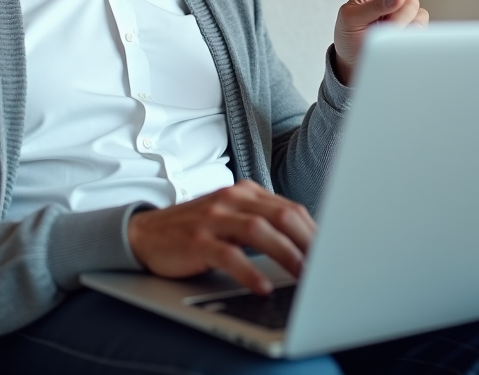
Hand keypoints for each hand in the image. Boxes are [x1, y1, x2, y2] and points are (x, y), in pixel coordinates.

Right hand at [127, 181, 315, 293]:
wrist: (146, 233)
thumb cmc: (197, 229)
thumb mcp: (232, 217)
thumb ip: (264, 223)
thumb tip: (306, 247)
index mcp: (246, 192)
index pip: (291, 209)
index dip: (315, 233)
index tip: (331, 255)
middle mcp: (232, 199)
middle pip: (282, 216)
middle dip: (308, 243)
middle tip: (325, 267)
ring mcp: (213, 218)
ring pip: (259, 231)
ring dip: (286, 255)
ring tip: (303, 276)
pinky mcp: (197, 240)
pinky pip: (229, 255)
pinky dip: (249, 272)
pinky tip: (263, 287)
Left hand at [332, 0, 459, 84]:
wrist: (356, 62)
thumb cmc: (349, 35)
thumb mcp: (351, 19)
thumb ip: (373, 5)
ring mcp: (408, 10)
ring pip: (414, 7)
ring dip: (397, 21)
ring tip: (380, 31)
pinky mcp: (416, 26)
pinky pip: (419, 25)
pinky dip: (406, 33)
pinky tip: (394, 38)